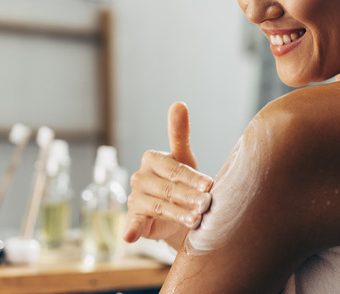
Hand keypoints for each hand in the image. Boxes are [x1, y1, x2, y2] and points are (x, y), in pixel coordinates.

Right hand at [124, 102, 212, 248]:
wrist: (175, 210)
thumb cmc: (181, 180)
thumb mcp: (183, 157)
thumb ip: (179, 132)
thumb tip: (178, 103)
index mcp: (151, 159)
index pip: (174, 169)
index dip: (193, 178)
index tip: (209, 185)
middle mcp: (139, 177)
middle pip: (169, 188)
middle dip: (190, 197)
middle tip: (208, 205)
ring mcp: (135, 198)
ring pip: (160, 207)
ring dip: (179, 214)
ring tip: (197, 221)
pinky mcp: (134, 218)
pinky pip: (132, 224)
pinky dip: (131, 230)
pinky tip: (129, 236)